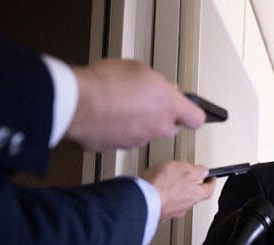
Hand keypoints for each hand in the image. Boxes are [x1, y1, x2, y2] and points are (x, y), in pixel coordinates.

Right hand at [67, 59, 205, 150]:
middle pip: (170, 128)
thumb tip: (161, 86)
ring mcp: (138, 140)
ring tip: (120, 105)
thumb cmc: (106, 83)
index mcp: (169, 107)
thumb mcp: (139, 69)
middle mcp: (157, 127)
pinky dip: (118, 129)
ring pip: (146, 133)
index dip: (191, 114)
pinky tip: (106, 115)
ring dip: (138, 122)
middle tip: (148, 102)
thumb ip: (157, 82)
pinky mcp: (118, 147)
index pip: (196, 119)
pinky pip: (123, 138)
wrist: (76, 103)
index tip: (187, 109)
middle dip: (163, 117)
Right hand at [141, 161, 215, 221]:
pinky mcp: (158, 213)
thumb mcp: (184, 168)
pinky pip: (164, 203)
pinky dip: (163, 196)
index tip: (212, 177)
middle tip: (189, 177)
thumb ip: (197, 170)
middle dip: (192, 186)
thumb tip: (204, 171)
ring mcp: (171, 211)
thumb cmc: (162, 186)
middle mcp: (185, 206)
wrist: (141, 201)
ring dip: (176, 191)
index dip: (211, 182)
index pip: (209, 189)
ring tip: (167, 180)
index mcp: (195, 195)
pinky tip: (155, 189)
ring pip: (178, 200)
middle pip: (194, 195)